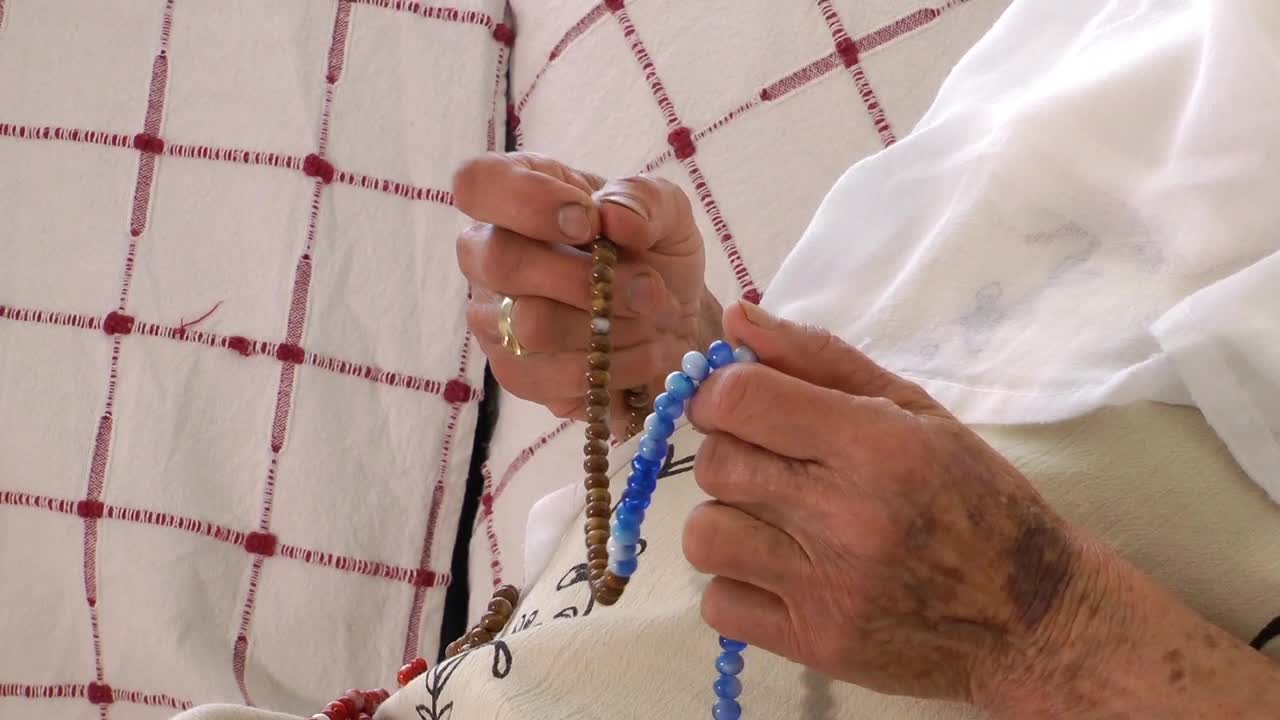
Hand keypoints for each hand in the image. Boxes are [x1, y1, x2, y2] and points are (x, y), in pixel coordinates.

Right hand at [453, 153, 720, 430]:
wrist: (676, 323)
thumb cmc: (656, 254)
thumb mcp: (668, 212)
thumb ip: (643, 200)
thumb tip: (612, 218)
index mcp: (519, 194)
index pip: (478, 184)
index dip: (528, 202)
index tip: (590, 223)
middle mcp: (489, 255)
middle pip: (498, 262)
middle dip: (584, 279)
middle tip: (646, 288)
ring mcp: (494, 318)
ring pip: (528, 326)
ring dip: (609, 327)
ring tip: (655, 321)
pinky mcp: (515, 371)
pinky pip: (547, 377)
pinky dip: (612, 367)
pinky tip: (645, 353)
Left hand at [682, 302, 1102, 706]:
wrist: (1032, 617)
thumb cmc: (974, 498)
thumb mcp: (913, 409)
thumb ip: (818, 358)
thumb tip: (735, 316)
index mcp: (874, 443)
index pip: (739, 399)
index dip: (719, 395)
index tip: (738, 405)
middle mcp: (845, 514)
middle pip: (714, 465)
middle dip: (731, 456)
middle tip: (773, 467)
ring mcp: (827, 587)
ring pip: (704, 536)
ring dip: (728, 523)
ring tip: (776, 524)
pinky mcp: (815, 644)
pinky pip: (718, 604)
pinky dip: (737, 587)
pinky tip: (781, 575)